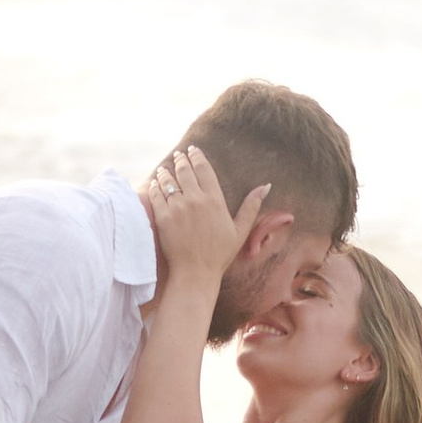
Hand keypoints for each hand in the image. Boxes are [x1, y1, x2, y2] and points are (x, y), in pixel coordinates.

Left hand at [144, 142, 266, 285]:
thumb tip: (266, 186)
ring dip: (167, 171)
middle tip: (179, 154)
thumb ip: (251, 206)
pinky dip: (156, 186)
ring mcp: (177, 208)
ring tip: (166, 168)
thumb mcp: (240, 230)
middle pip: (185, 170)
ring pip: (169, 180)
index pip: (204, 169)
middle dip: (181, 160)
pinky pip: (156, 194)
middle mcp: (195, 200)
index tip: (193, 150)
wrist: (195, 272)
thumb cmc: (219, 254)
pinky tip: (156, 183)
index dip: (198, 157)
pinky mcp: (163, 217)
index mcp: (215, 200)